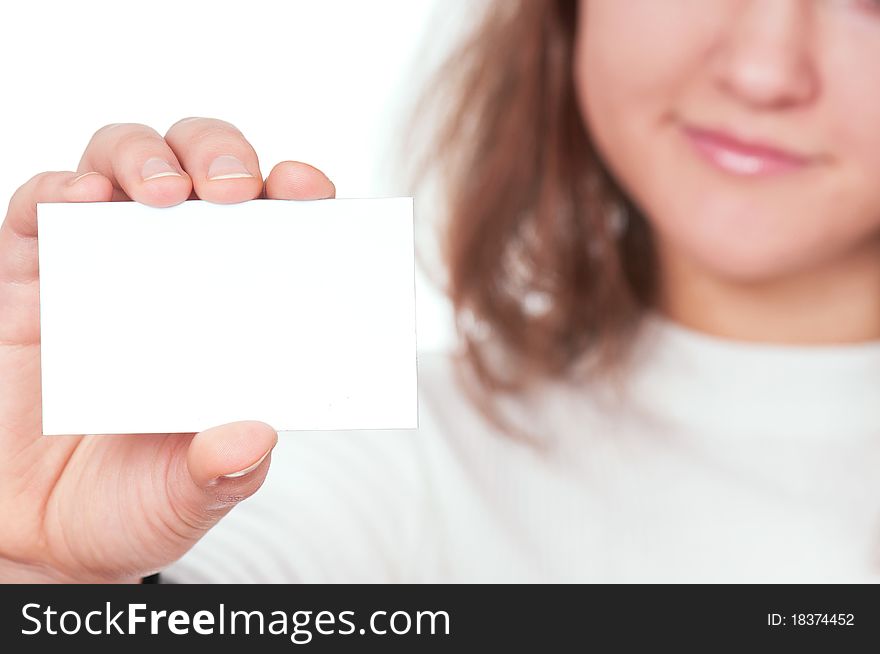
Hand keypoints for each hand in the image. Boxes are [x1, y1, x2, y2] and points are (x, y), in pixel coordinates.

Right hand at [0, 117, 334, 581]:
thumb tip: (254, 437)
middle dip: (220, 155)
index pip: (274, 225)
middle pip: (201, 170)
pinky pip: (38, 209)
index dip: (294, 193)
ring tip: (163, 193)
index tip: (307, 190)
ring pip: (122, 164)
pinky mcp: (26, 276)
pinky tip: (82, 202)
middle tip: (232, 189)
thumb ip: (224, 470)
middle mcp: (174, 271)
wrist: (42, 536)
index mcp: (234, 308)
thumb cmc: (132, 501)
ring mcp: (100, 265)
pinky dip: (59, 192)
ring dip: (144, 159)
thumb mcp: (192, 495)